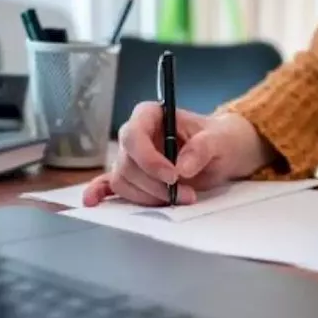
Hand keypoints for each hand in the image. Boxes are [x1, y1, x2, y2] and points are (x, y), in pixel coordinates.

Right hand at [84, 103, 273, 206]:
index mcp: (152, 115)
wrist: (226, 152)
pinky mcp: (135, 178)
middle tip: (186, 195)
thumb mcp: (220, 140)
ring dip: (147, 197)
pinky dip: (101, 194)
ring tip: (179, 199)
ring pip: (123, 180)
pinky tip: (92, 202)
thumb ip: (202, 148)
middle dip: (154, 184)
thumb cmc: (221, 139)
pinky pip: (111, 185)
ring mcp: (133, 158)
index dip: (148, 158)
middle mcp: (137, 135)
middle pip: (128, 163)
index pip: (134, 134)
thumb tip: (181, 167)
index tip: (172, 176)